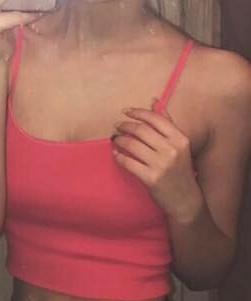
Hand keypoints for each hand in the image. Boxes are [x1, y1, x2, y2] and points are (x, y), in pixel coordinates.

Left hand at [111, 105, 201, 221]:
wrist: (186, 199)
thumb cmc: (180, 169)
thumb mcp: (179, 145)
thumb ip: (166, 123)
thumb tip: (153, 101)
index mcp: (180, 139)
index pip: (156, 119)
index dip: (138, 113)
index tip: (125, 111)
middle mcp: (172, 150)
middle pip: (141, 130)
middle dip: (125, 126)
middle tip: (117, 126)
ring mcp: (161, 164)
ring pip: (132, 145)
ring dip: (119, 140)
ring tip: (115, 139)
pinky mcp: (151, 178)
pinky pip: (128, 162)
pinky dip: (119, 157)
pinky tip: (116, 154)